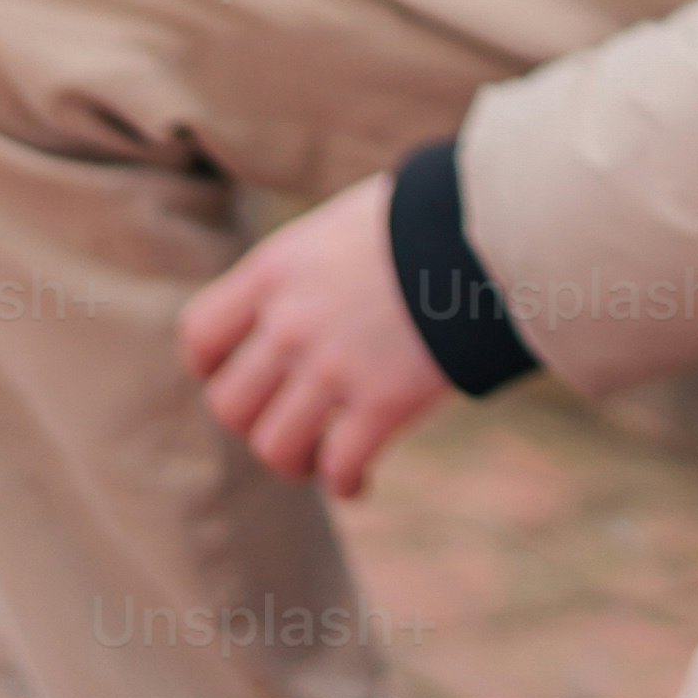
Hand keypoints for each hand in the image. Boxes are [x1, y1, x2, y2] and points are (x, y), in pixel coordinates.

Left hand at [178, 170, 453, 502]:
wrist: (497, 224)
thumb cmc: (434, 214)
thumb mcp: (350, 222)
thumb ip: (315, 265)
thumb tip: (321, 288)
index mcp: (276, 270)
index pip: (199, 336)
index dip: (212, 367)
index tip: (242, 374)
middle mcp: (291, 322)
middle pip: (229, 405)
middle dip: (256, 422)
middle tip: (292, 422)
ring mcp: (334, 366)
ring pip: (274, 447)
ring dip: (295, 461)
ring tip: (321, 459)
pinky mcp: (384, 402)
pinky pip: (340, 466)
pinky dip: (345, 483)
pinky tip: (360, 481)